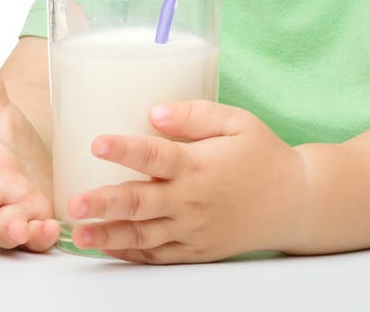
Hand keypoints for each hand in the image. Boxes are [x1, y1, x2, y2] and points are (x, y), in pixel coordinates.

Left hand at [67, 101, 305, 263]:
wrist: (296, 202)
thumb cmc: (264, 155)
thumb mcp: (238, 122)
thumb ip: (196, 115)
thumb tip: (154, 112)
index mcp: (199, 165)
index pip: (155, 155)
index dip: (124, 149)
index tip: (97, 143)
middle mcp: (192, 201)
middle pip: (140, 202)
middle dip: (104, 203)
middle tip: (73, 204)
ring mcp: (193, 230)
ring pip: (143, 235)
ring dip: (109, 235)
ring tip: (80, 235)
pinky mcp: (197, 250)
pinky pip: (159, 256)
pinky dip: (133, 254)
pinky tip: (110, 249)